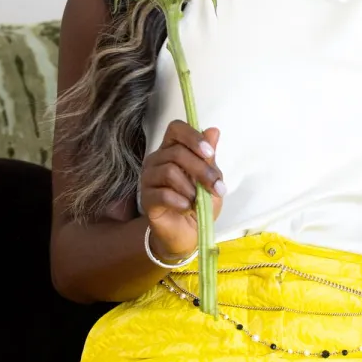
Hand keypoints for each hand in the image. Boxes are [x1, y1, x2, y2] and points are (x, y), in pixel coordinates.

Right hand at [140, 121, 223, 260]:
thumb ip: (209, 158)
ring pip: (169, 172)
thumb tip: (214, 130)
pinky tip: (187, 208)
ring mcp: (148, 179)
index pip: (176, 128)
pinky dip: (180, 202)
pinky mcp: (146, 199)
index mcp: (172, 149)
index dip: (192, 137)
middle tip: (216, 187)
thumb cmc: (199, 203)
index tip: (209, 153)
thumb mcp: (210, 179)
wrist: (187, 233)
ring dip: (191, 189)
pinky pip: (162, 194)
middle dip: (201, 170)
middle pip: (176, 152)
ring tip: (198, 202)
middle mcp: (157, 160)